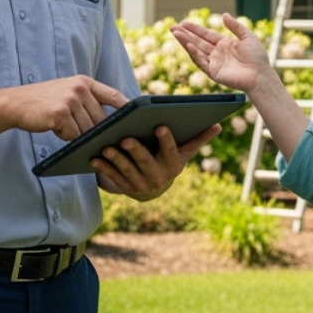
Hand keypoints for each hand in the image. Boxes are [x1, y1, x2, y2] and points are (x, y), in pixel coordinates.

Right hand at [7, 75, 127, 140]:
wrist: (16, 103)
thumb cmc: (44, 102)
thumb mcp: (67, 92)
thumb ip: (87, 100)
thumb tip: (109, 122)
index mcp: (84, 82)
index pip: (114, 95)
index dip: (127, 108)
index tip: (137, 119)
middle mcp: (80, 88)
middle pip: (101, 119)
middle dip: (94, 131)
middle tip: (83, 134)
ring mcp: (71, 100)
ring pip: (87, 129)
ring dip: (76, 134)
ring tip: (61, 125)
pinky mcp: (61, 113)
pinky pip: (73, 134)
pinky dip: (65, 136)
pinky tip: (54, 127)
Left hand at [93, 123, 220, 200]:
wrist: (154, 188)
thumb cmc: (169, 160)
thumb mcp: (184, 152)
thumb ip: (199, 138)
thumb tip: (218, 125)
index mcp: (173, 165)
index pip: (171, 151)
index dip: (166, 140)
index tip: (160, 126)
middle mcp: (158, 177)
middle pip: (145, 162)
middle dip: (135, 150)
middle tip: (125, 138)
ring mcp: (140, 184)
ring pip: (127, 171)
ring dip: (115, 159)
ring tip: (105, 146)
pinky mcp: (125, 188)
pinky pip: (113, 178)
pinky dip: (103, 167)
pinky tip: (94, 157)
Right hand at [171, 13, 273, 92]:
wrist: (260, 75)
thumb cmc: (257, 57)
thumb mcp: (247, 37)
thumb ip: (235, 26)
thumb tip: (224, 15)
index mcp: (224, 44)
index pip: (206, 35)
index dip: (195, 29)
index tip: (183, 22)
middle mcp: (217, 53)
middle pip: (197, 41)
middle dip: (185, 34)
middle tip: (173, 27)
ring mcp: (214, 63)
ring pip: (196, 51)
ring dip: (185, 42)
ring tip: (176, 33)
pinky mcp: (214, 72)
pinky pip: (201, 62)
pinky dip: (194, 53)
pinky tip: (188, 45)